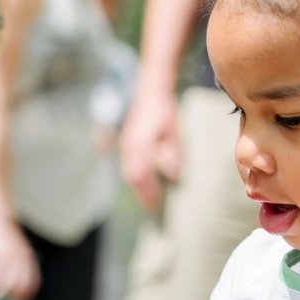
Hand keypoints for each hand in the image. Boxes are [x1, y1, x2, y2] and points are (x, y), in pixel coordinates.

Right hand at [0, 218, 40, 299]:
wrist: (0, 220)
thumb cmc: (8, 238)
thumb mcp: (19, 250)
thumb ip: (21, 264)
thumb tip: (16, 281)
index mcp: (28, 259)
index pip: (32, 282)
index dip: (27, 294)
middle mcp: (19, 259)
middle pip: (18, 285)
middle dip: (12, 298)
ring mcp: (6, 257)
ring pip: (2, 281)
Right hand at [119, 86, 179, 210]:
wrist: (150, 92)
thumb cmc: (164, 112)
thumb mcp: (172, 132)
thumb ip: (171, 153)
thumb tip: (172, 174)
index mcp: (140, 145)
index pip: (142, 175)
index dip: (149, 191)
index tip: (158, 203)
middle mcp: (130, 147)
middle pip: (132, 177)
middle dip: (142, 193)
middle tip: (153, 206)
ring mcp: (126, 144)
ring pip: (128, 172)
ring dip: (138, 187)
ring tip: (149, 198)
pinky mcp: (127, 143)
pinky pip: (128, 164)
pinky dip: (135, 177)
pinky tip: (144, 182)